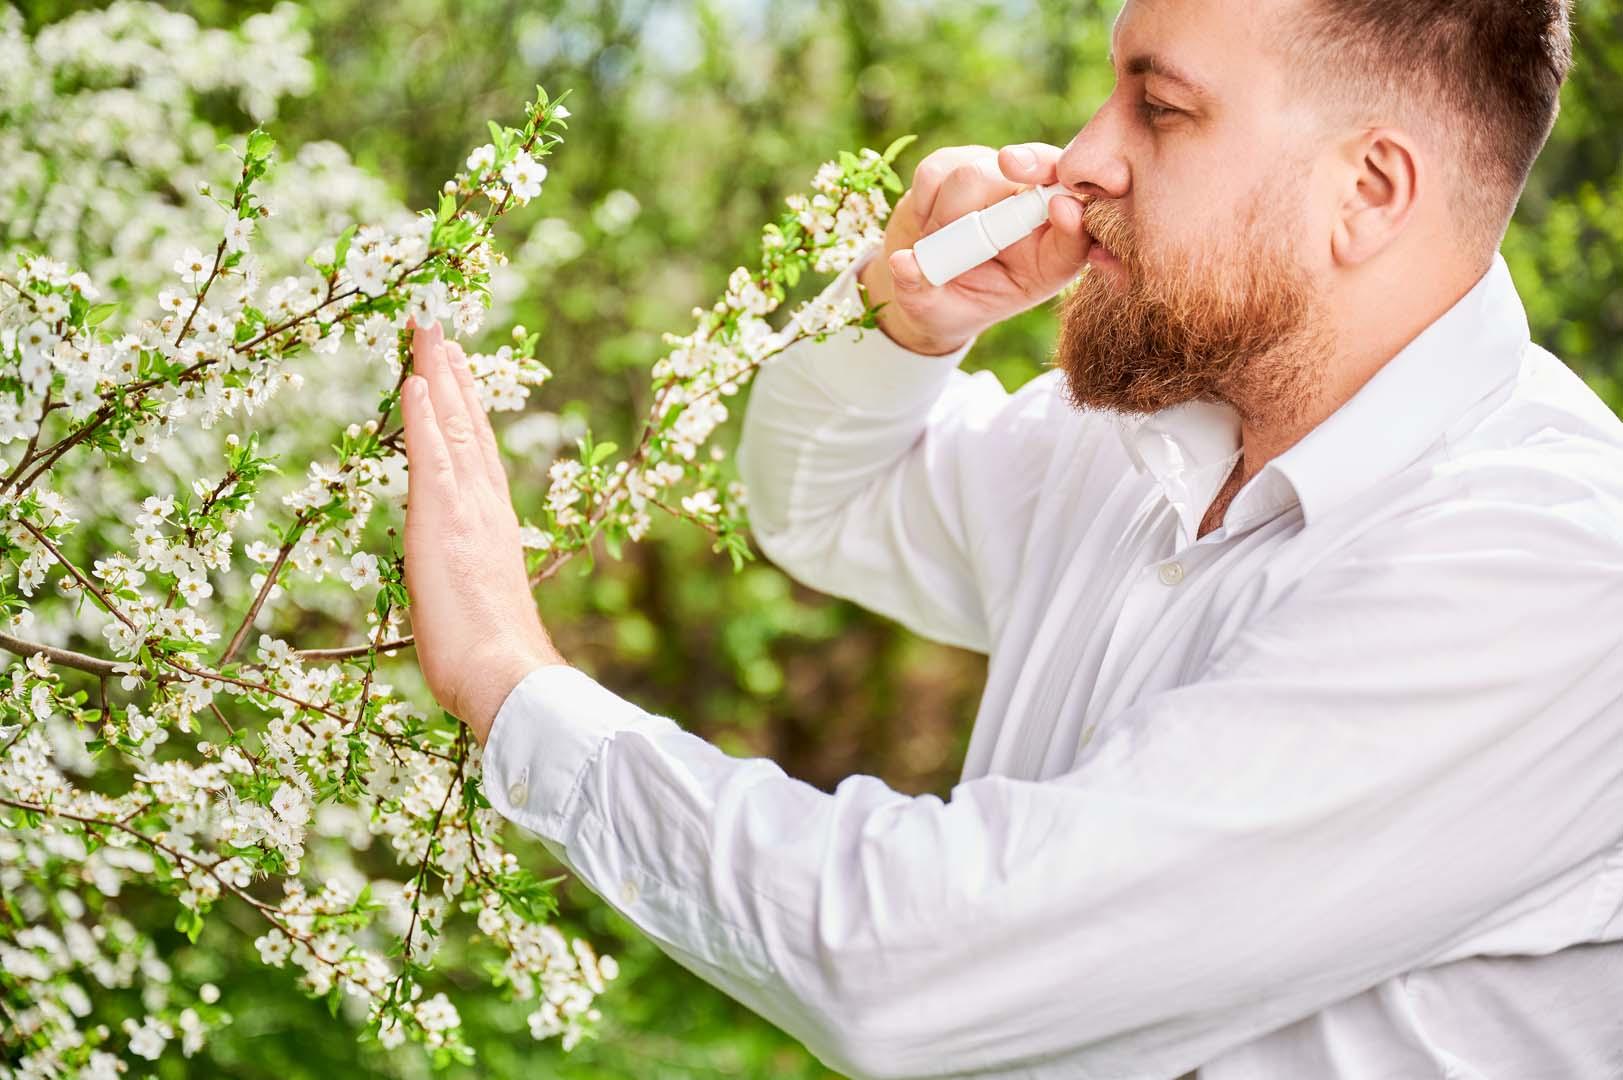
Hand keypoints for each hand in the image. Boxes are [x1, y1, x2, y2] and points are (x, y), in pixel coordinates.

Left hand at [400, 319, 563, 744]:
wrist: (507, 675)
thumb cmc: (493, 661)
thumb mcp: (478, 610)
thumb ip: (470, 587)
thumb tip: (466, 598)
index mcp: (491, 527)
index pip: (473, 455)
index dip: (462, 410)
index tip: (450, 372)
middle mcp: (484, 507)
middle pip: (466, 427)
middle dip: (451, 376)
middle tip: (438, 330)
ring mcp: (466, 509)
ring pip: (451, 426)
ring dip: (437, 376)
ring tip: (427, 333)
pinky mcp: (443, 518)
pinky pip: (429, 453)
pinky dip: (422, 413)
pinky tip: (414, 378)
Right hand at [857, 142, 1091, 354]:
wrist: (920, 280)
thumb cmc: (945, 305)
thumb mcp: (937, 313)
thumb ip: (922, 292)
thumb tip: (903, 264)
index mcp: (1047, 256)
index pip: (1077, 225)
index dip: (1073, 215)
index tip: (1061, 210)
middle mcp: (1030, 211)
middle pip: (1038, 174)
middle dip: (1014, 181)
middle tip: (981, 207)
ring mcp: (998, 180)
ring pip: (978, 172)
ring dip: (946, 214)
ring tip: (936, 244)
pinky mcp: (962, 162)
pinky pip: (939, 167)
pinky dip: (924, 199)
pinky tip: (926, 224)